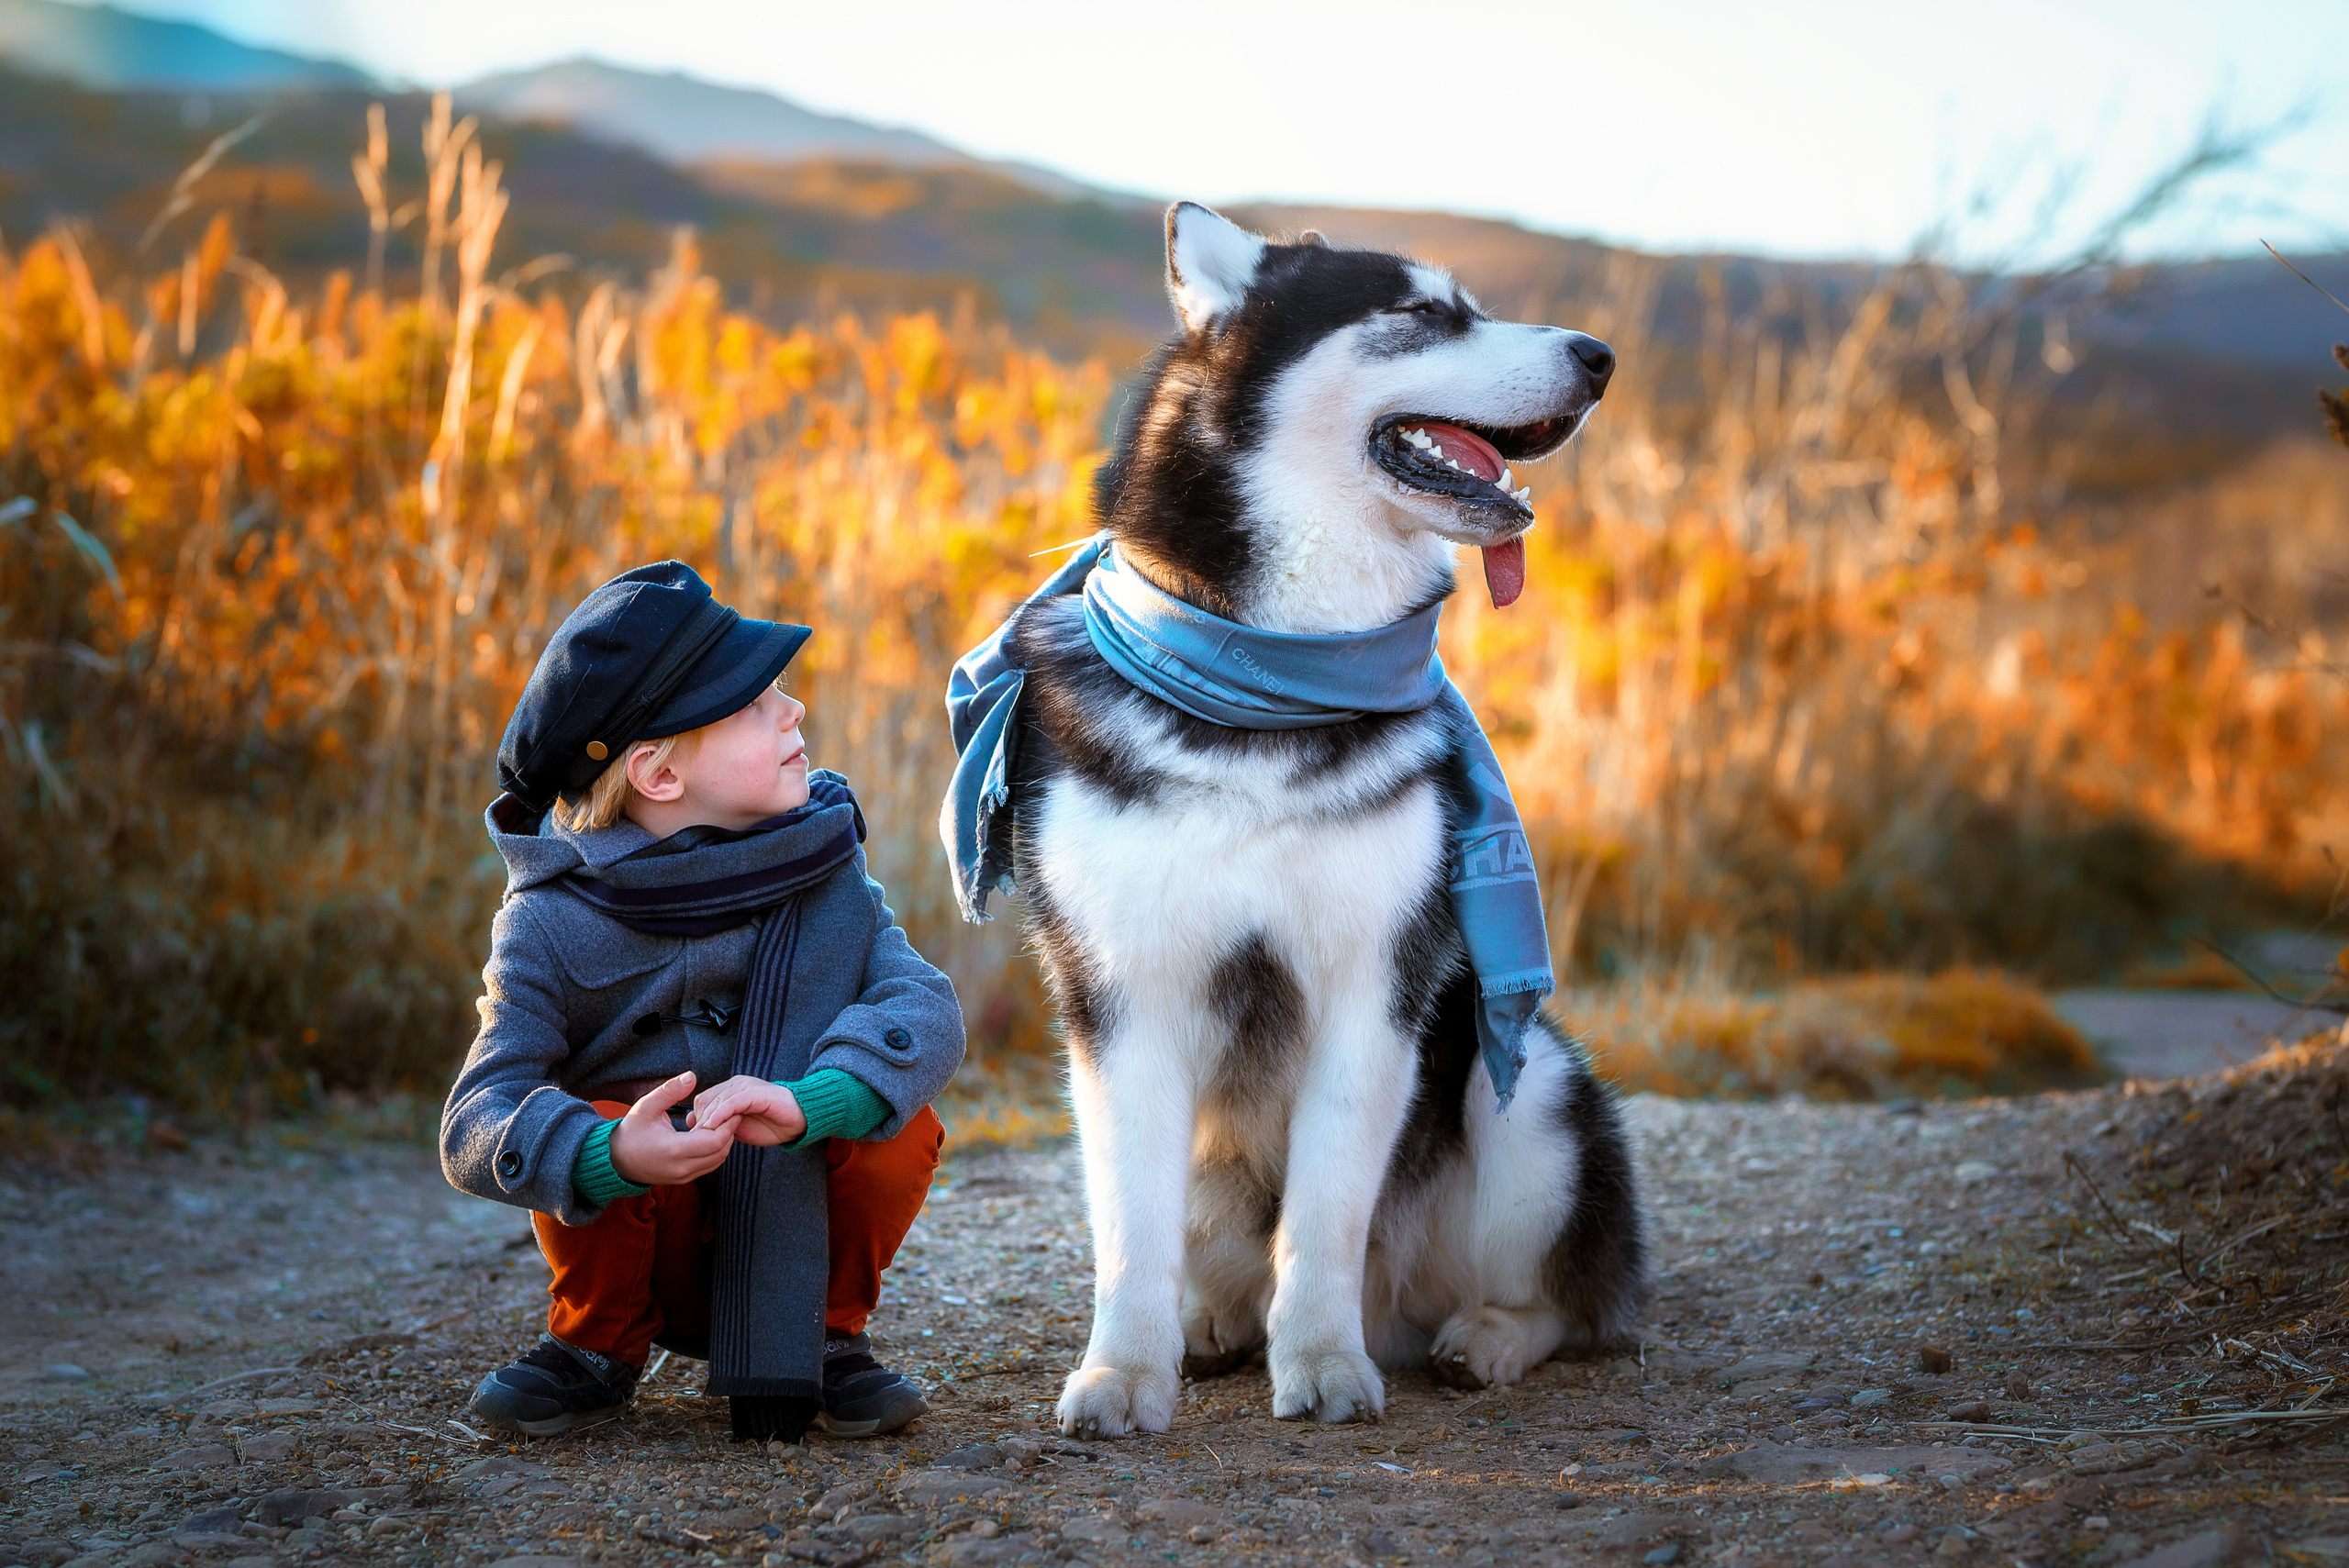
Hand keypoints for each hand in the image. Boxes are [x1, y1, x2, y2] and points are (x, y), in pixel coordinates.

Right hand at [606, 1071, 734, 1185]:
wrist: (615, 1160)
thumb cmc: (631, 1131)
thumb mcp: (646, 1106)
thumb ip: (670, 1091)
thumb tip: (692, 1076)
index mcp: (673, 1149)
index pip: (714, 1141)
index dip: (727, 1125)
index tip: (731, 1109)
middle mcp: (681, 1167)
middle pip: (720, 1152)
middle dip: (729, 1132)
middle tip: (731, 1114)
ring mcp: (682, 1177)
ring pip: (717, 1161)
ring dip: (724, 1143)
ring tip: (722, 1123)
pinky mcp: (683, 1180)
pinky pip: (708, 1166)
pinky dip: (715, 1152)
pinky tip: (710, 1135)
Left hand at [691, 1074, 807, 1146]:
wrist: (800, 1121)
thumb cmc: (771, 1125)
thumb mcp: (739, 1128)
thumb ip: (722, 1126)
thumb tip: (698, 1128)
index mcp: (731, 1090)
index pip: (704, 1100)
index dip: (697, 1119)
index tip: (695, 1138)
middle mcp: (736, 1084)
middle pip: (706, 1099)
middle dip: (700, 1121)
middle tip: (700, 1140)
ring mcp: (746, 1087)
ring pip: (717, 1100)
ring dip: (708, 1120)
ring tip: (704, 1137)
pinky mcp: (755, 1092)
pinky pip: (732, 1102)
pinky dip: (720, 1114)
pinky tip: (713, 1126)